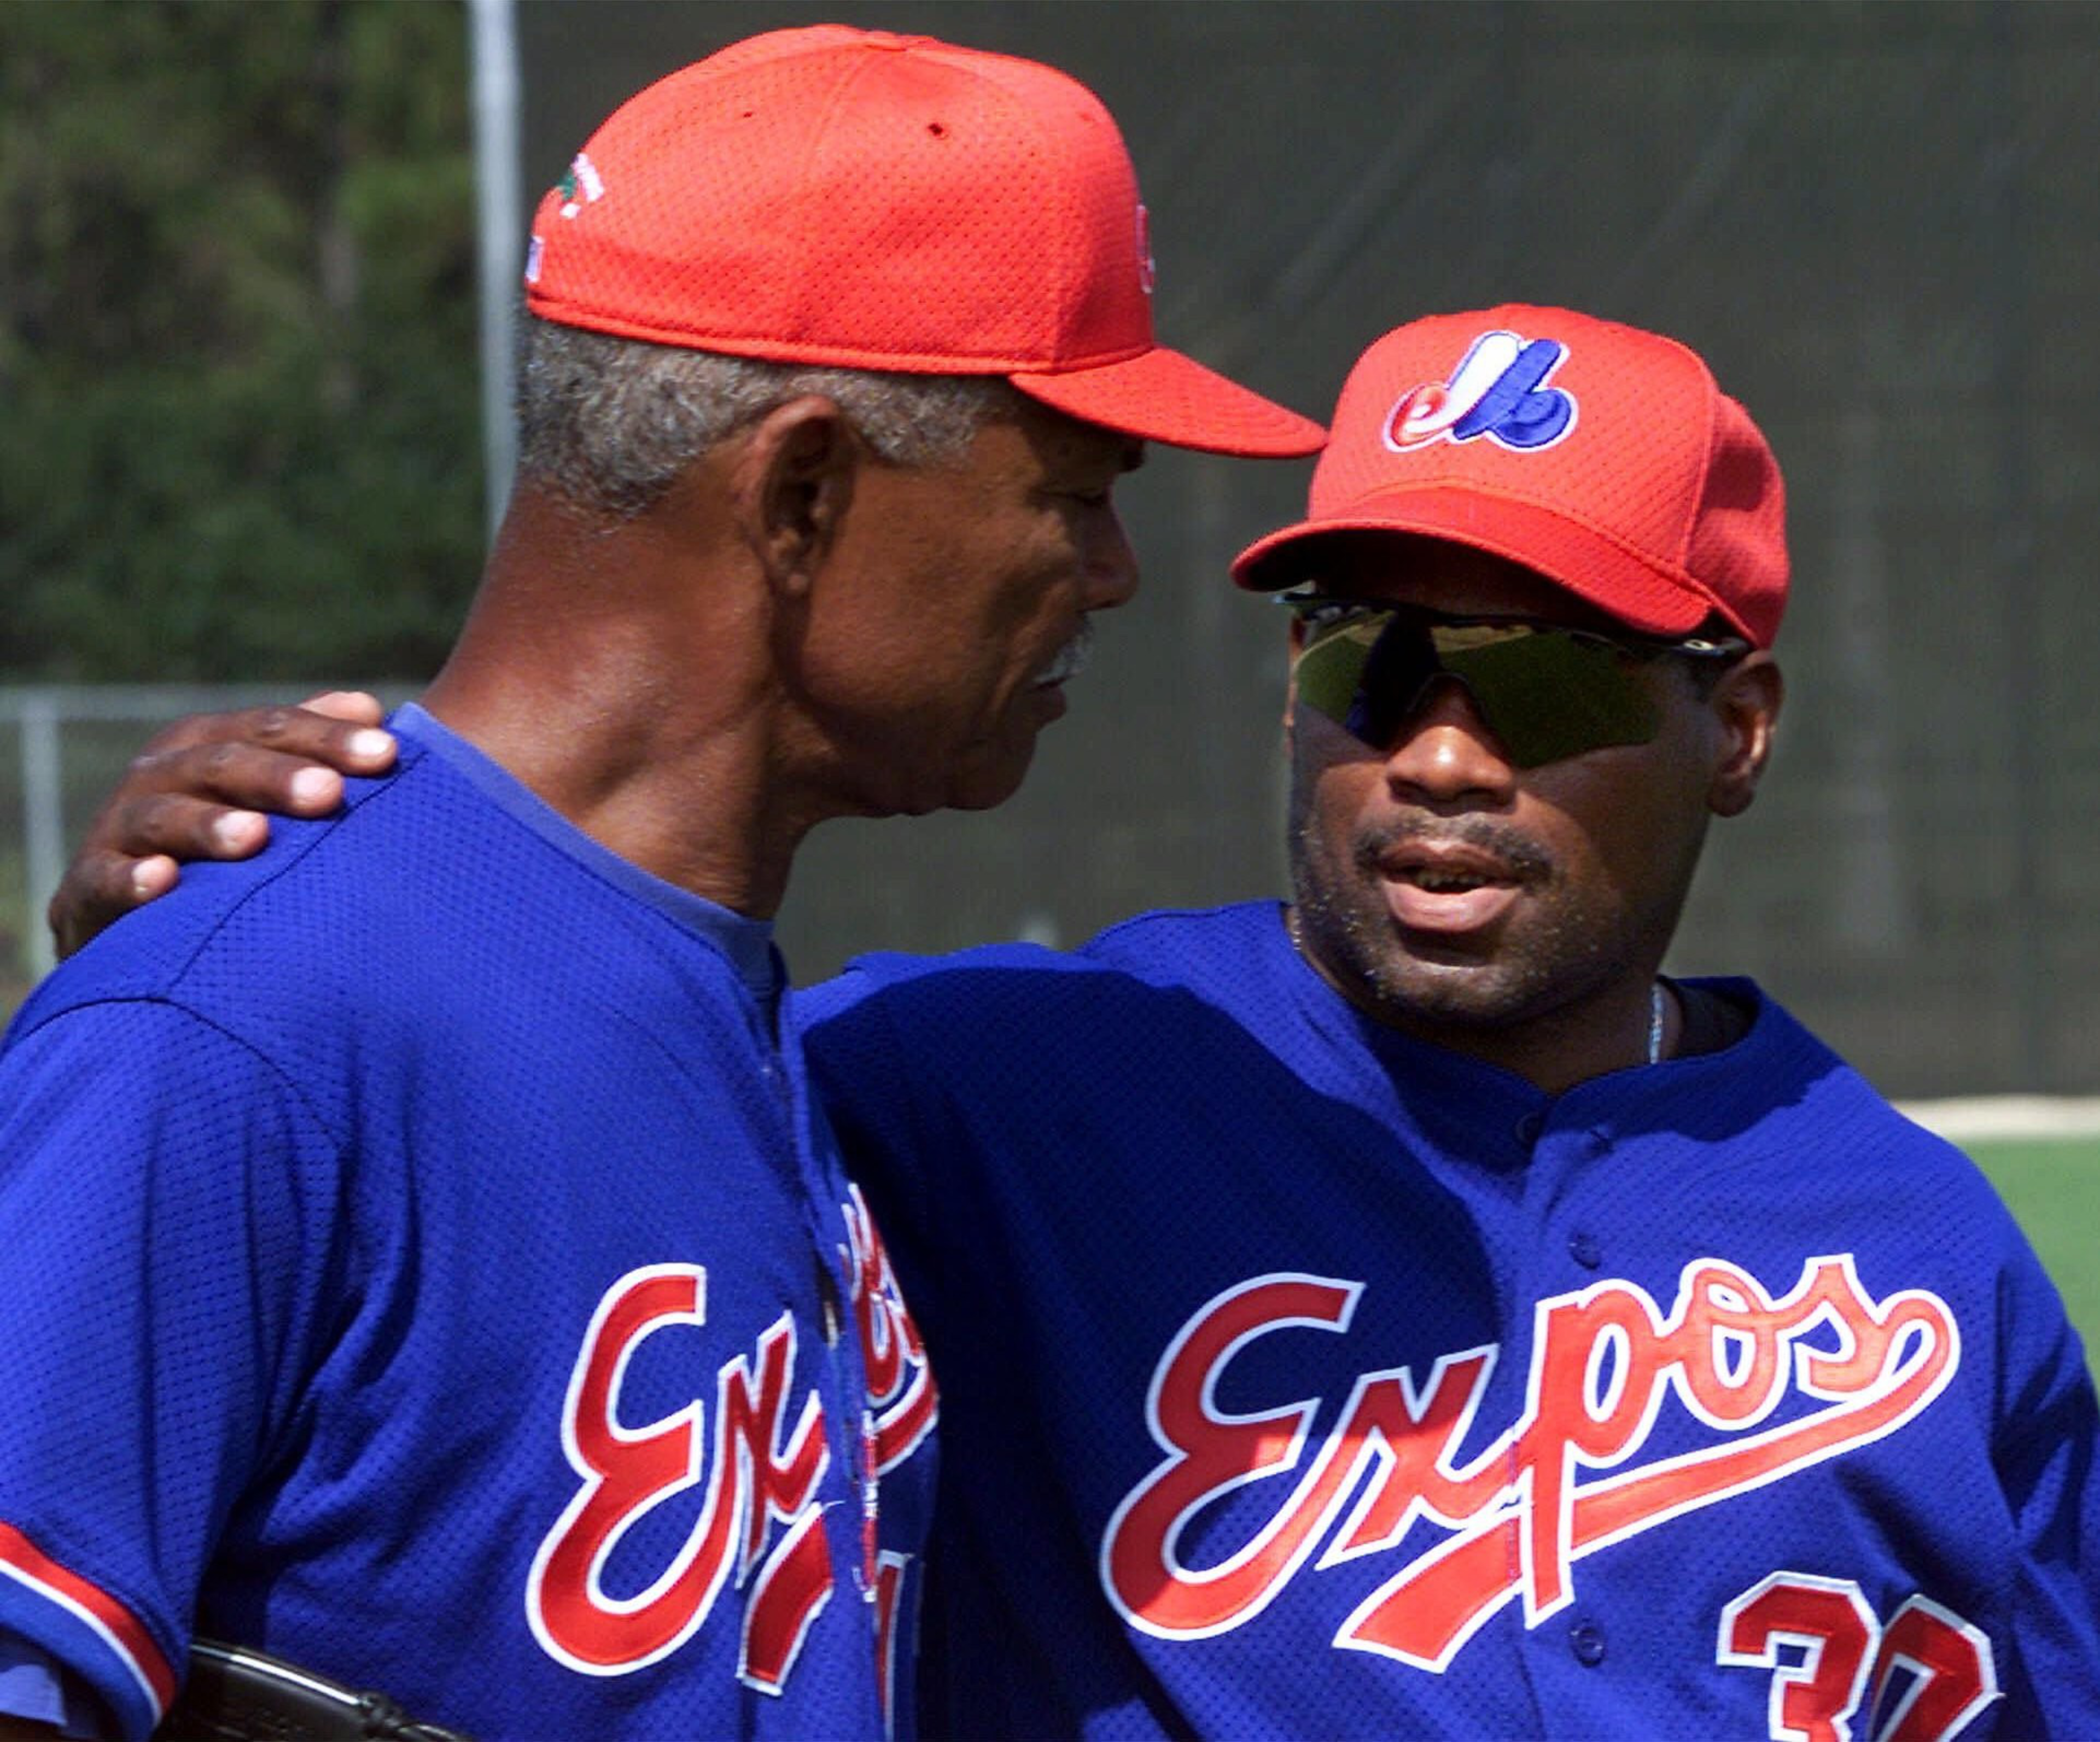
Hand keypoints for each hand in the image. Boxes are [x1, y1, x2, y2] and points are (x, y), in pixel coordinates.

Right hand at [47, 691, 398, 959]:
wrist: (128, 920)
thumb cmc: (223, 849)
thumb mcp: (262, 795)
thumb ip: (309, 752)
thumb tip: (369, 709)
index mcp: (208, 746)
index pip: (271, 729)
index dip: (326, 737)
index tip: (386, 755)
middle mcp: (161, 776)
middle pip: (221, 764)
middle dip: (276, 777)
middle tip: (328, 793)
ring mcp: (118, 831)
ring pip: (162, 818)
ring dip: (208, 825)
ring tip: (255, 837)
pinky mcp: (84, 891)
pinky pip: (103, 881)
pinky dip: (131, 880)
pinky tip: (164, 881)